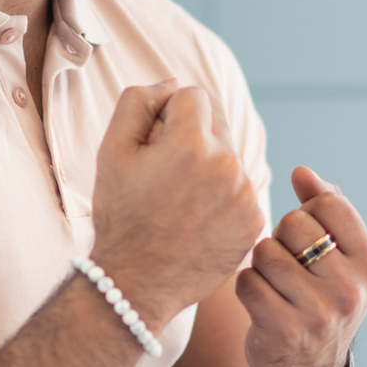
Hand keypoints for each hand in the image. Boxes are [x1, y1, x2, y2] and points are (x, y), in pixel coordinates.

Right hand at [90, 82, 265, 327]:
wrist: (136, 282)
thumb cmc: (120, 215)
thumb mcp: (112, 150)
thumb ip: (140, 101)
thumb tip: (173, 83)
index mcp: (192, 142)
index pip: (192, 95)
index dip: (166, 115)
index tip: (152, 146)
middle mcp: (227, 165)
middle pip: (215, 122)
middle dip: (190, 136)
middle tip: (163, 174)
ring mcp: (245, 195)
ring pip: (229, 156)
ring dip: (208, 166)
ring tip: (178, 201)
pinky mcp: (254, 220)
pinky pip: (241, 189)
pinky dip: (222, 196)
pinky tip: (196, 219)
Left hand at [236, 167, 366, 366]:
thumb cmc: (320, 300)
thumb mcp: (339, 258)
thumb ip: (326, 209)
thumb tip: (301, 172)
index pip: (329, 204)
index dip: (307, 212)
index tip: (307, 238)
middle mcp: (351, 290)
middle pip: (294, 223)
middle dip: (281, 237)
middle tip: (287, 264)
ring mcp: (319, 313)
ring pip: (266, 251)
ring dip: (261, 264)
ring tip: (274, 285)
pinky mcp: (282, 330)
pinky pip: (247, 282)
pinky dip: (247, 288)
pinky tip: (260, 303)